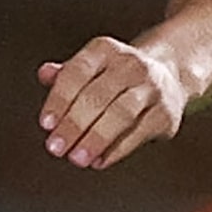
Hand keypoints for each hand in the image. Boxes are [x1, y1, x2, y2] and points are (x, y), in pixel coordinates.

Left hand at [36, 39, 187, 169]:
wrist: (167, 76)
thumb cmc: (114, 77)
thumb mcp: (88, 69)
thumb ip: (63, 75)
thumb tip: (45, 73)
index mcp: (104, 50)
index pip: (77, 73)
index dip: (60, 99)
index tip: (46, 124)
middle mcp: (131, 65)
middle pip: (98, 96)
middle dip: (74, 124)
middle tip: (56, 147)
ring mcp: (152, 88)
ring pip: (121, 114)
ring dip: (96, 139)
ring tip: (77, 158)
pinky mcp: (166, 113)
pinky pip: (139, 133)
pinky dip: (117, 150)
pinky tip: (98, 161)